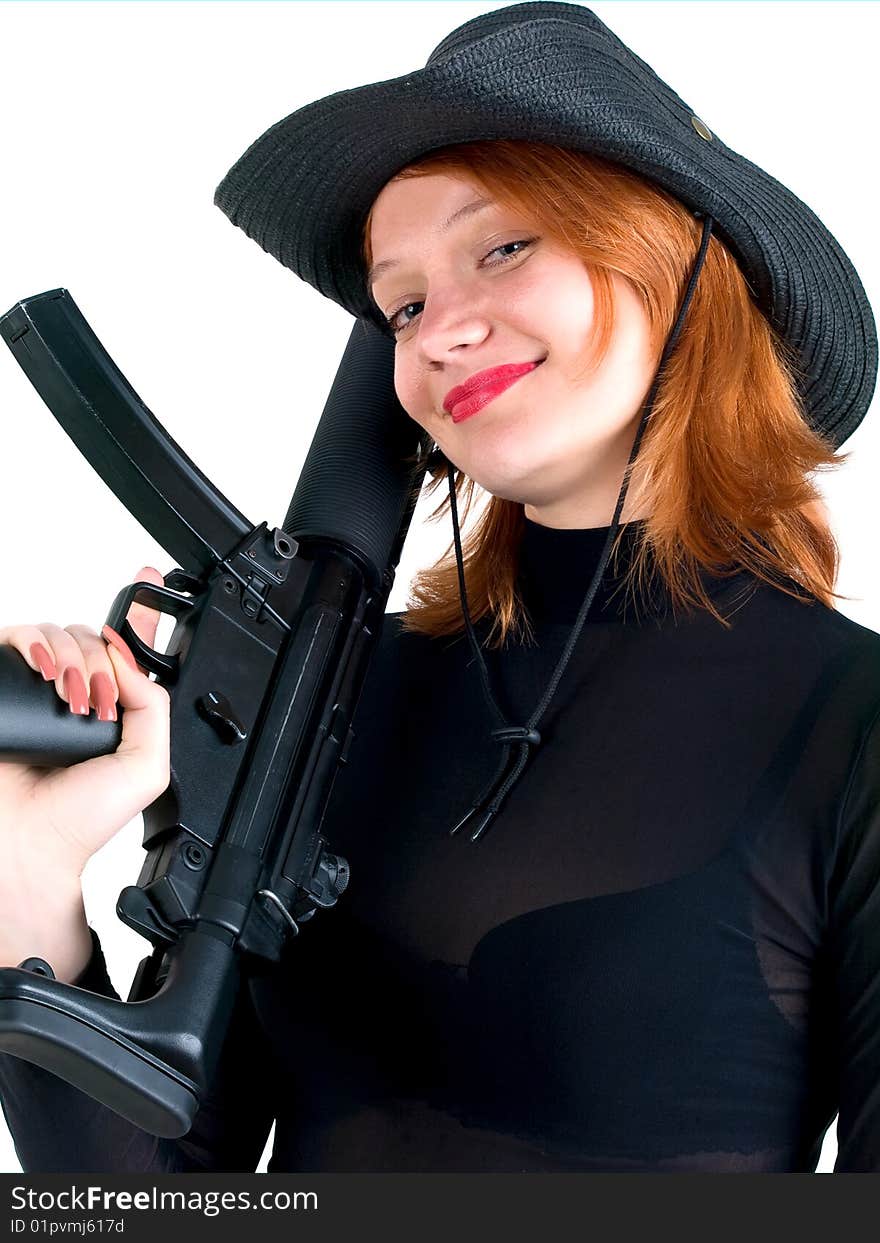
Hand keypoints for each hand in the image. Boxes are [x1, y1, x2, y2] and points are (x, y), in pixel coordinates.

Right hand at [0, 567, 168, 977]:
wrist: (28, 844)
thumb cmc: (80, 819)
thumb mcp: (147, 764)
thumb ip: (154, 706)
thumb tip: (128, 659)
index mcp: (111, 709)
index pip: (126, 652)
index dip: (140, 615)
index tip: (151, 580)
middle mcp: (72, 695)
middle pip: (92, 638)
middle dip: (100, 661)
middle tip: (97, 700)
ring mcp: (34, 691)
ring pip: (57, 635)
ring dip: (72, 657)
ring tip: (72, 698)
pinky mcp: (1, 687)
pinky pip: (14, 640)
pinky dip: (33, 642)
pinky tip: (44, 668)